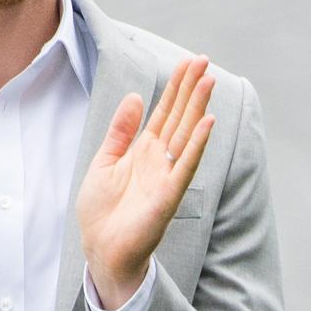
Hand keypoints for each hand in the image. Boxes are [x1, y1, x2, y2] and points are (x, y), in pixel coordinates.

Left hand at [77, 56, 215, 309]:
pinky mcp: (169, 194)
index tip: (189, 63)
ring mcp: (167, 175)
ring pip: (187, 134)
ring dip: (199, 108)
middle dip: (191, 89)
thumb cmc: (102, 212)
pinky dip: (198, 144)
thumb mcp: (104, 162)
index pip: (165, 111)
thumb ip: (120, 131)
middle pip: (180, 116)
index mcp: (144, 150)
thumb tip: (134, 97)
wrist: (101, 249)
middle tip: (204, 61)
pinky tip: (207, 122)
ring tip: (209, 81)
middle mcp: (160, 158)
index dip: (176, 87)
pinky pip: (186, 165)